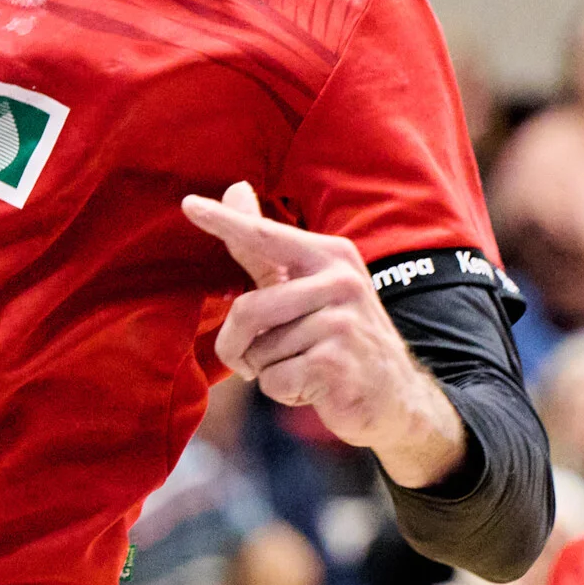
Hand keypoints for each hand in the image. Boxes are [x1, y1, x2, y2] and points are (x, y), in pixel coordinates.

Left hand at [183, 183, 460, 485]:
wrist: (395, 395)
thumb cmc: (338, 336)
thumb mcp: (306, 286)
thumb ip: (263, 246)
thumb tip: (234, 189)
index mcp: (330, 255)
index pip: (265, 237)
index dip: (225, 223)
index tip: (188, 204)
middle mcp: (340, 281)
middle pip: (247, 310)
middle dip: (238, 346)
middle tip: (258, 359)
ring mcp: (341, 322)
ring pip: (259, 352)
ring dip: (268, 371)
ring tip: (305, 367)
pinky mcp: (336, 363)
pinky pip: (274, 381)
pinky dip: (283, 392)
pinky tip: (314, 387)